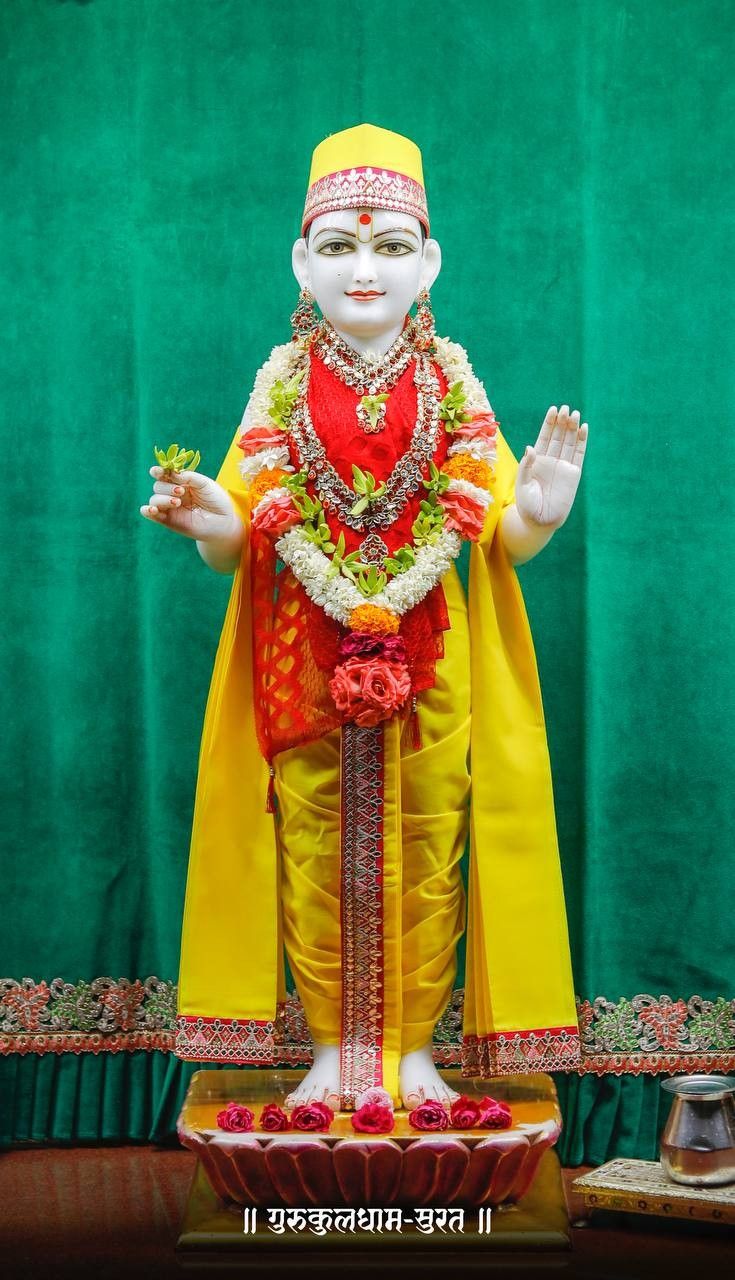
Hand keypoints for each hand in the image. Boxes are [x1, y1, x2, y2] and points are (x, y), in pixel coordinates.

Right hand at [139, 467, 239, 542]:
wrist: (224, 521)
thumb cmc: (216, 500)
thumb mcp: (204, 483)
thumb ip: (189, 477)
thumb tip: (172, 473)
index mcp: (180, 482)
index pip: (164, 474)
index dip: (159, 471)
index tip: (159, 471)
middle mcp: (173, 493)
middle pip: (158, 486)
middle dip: (167, 487)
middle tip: (181, 491)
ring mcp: (170, 507)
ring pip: (154, 499)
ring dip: (162, 499)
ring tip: (177, 502)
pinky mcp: (168, 520)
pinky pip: (151, 515)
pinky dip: (147, 511)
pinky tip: (152, 509)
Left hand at [515, 405, 587, 527]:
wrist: (540, 522)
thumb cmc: (527, 506)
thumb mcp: (522, 484)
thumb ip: (526, 466)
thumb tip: (530, 447)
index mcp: (536, 461)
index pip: (544, 437)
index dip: (549, 424)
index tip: (553, 410)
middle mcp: (550, 461)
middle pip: (558, 436)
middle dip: (561, 422)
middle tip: (565, 408)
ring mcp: (563, 466)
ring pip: (569, 442)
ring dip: (572, 428)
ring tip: (575, 413)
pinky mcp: (574, 474)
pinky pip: (579, 454)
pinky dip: (582, 441)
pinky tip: (583, 428)